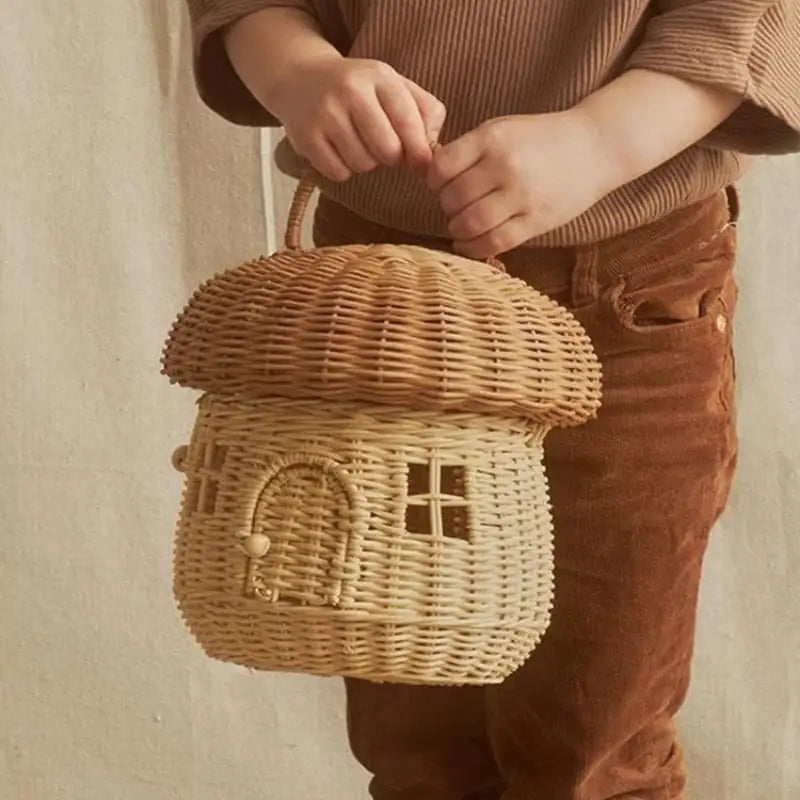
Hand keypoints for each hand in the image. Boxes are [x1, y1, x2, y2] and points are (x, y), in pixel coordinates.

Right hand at [269, 56, 445, 181]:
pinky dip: (343, 170)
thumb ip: (424, 112)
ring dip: (366, 163)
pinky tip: (338, 151)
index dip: (419, 150)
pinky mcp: (306, 137)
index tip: (420, 163)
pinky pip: (338, 173)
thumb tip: (432, 150)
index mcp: (379, 76)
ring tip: (358, 144)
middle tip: (383, 149)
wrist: (301, 79)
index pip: (407, 121)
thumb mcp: (394, 87)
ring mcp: (325, 113)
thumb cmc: (360, 90)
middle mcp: (350, 90)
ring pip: (363, 164)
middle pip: (387, 149)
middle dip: (391, 158)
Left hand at [427, 111, 614, 257]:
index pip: (441, 168)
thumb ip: (467, 150)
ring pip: (469, 224)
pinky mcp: (535, 221)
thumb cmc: (540, 140)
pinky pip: (493, 243)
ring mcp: (522, 196)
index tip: (442, 184)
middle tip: (456, 205)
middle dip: (447, 206)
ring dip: (457, 229)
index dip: (434, 181)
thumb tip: (427, 176)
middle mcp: (505, 166)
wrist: (594, 147)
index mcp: (492, 139)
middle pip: (452, 199)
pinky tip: (468, 243)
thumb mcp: (502, 130)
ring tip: (462, 224)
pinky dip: (472, 248)